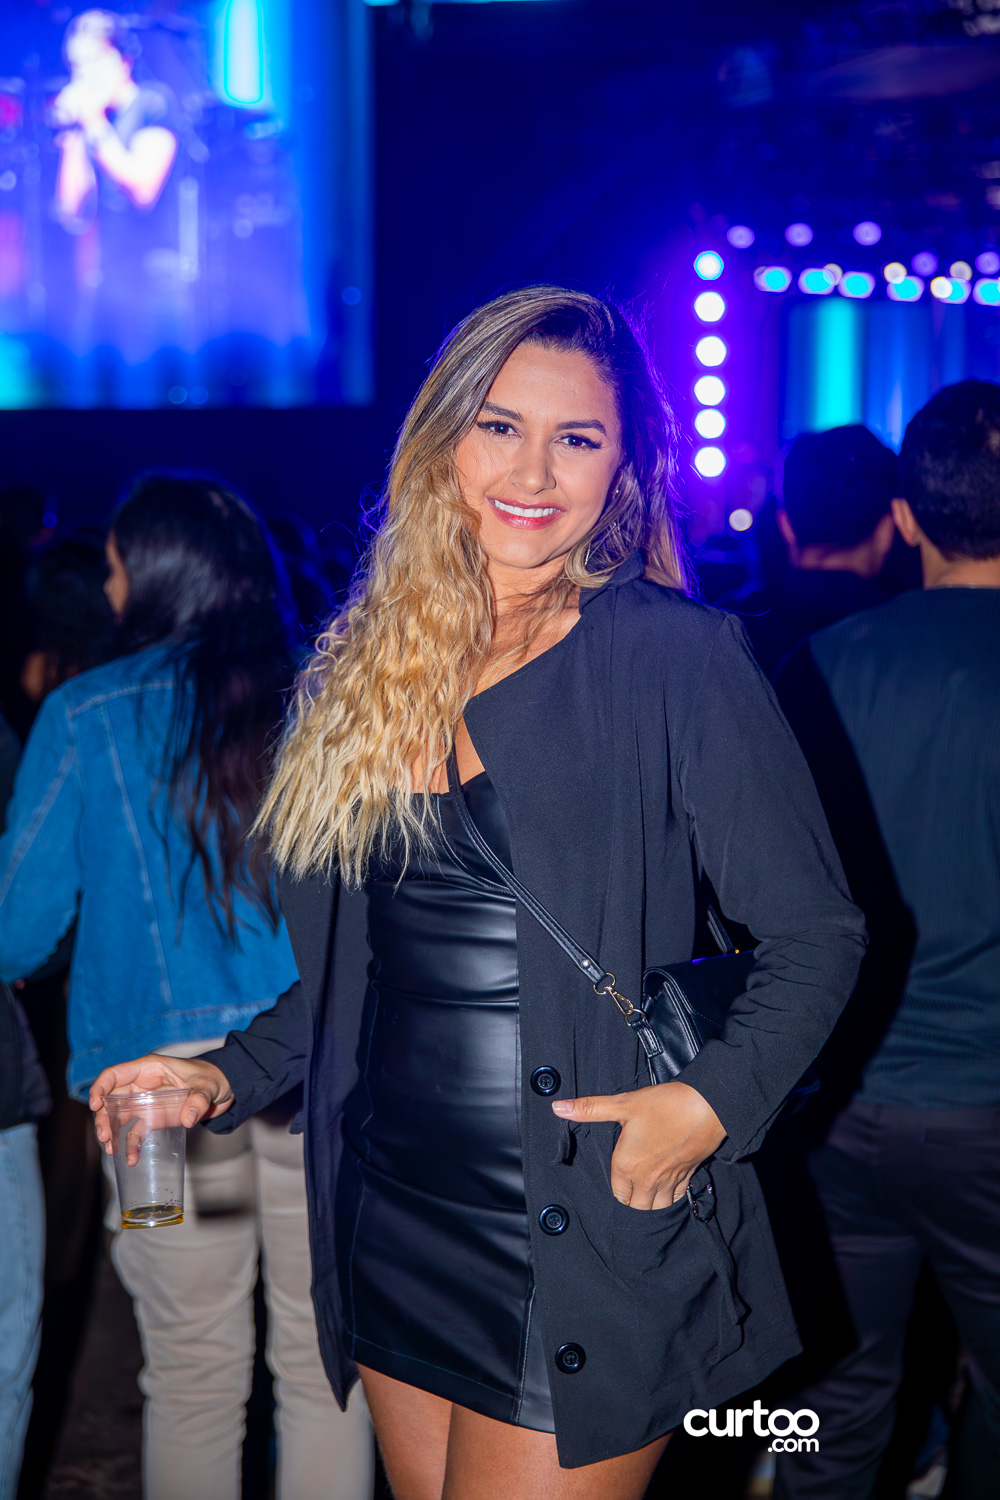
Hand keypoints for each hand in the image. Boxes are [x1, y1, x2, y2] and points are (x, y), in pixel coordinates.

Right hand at [89, 1054, 234, 1154]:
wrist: (223, 1089)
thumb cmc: (212, 1077)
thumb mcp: (207, 1085)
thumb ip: (199, 1100)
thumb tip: (188, 1118)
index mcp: (150, 1069)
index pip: (116, 1074)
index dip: (101, 1087)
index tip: (95, 1104)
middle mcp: (142, 1085)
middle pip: (112, 1098)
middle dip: (104, 1117)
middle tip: (105, 1136)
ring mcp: (146, 1102)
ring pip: (119, 1116)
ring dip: (112, 1132)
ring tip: (111, 1149)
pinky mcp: (153, 1118)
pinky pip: (136, 1131)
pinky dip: (131, 1144)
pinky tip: (130, 1158)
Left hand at [552, 1080, 725, 1209]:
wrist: (707, 1105)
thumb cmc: (664, 1104)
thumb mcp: (623, 1104)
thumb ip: (589, 1108)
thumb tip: (557, 1107)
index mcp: (627, 1165)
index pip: (617, 1194)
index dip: (617, 1188)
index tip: (620, 1179)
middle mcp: (647, 1179)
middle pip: (636, 1207)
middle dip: (632, 1202)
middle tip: (632, 1188)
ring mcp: (669, 1181)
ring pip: (656, 1208)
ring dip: (651, 1204)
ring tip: (648, 1192)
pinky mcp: (688, 1176)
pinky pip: (676, 1199)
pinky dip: (671, 1198)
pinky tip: (668, 1187)